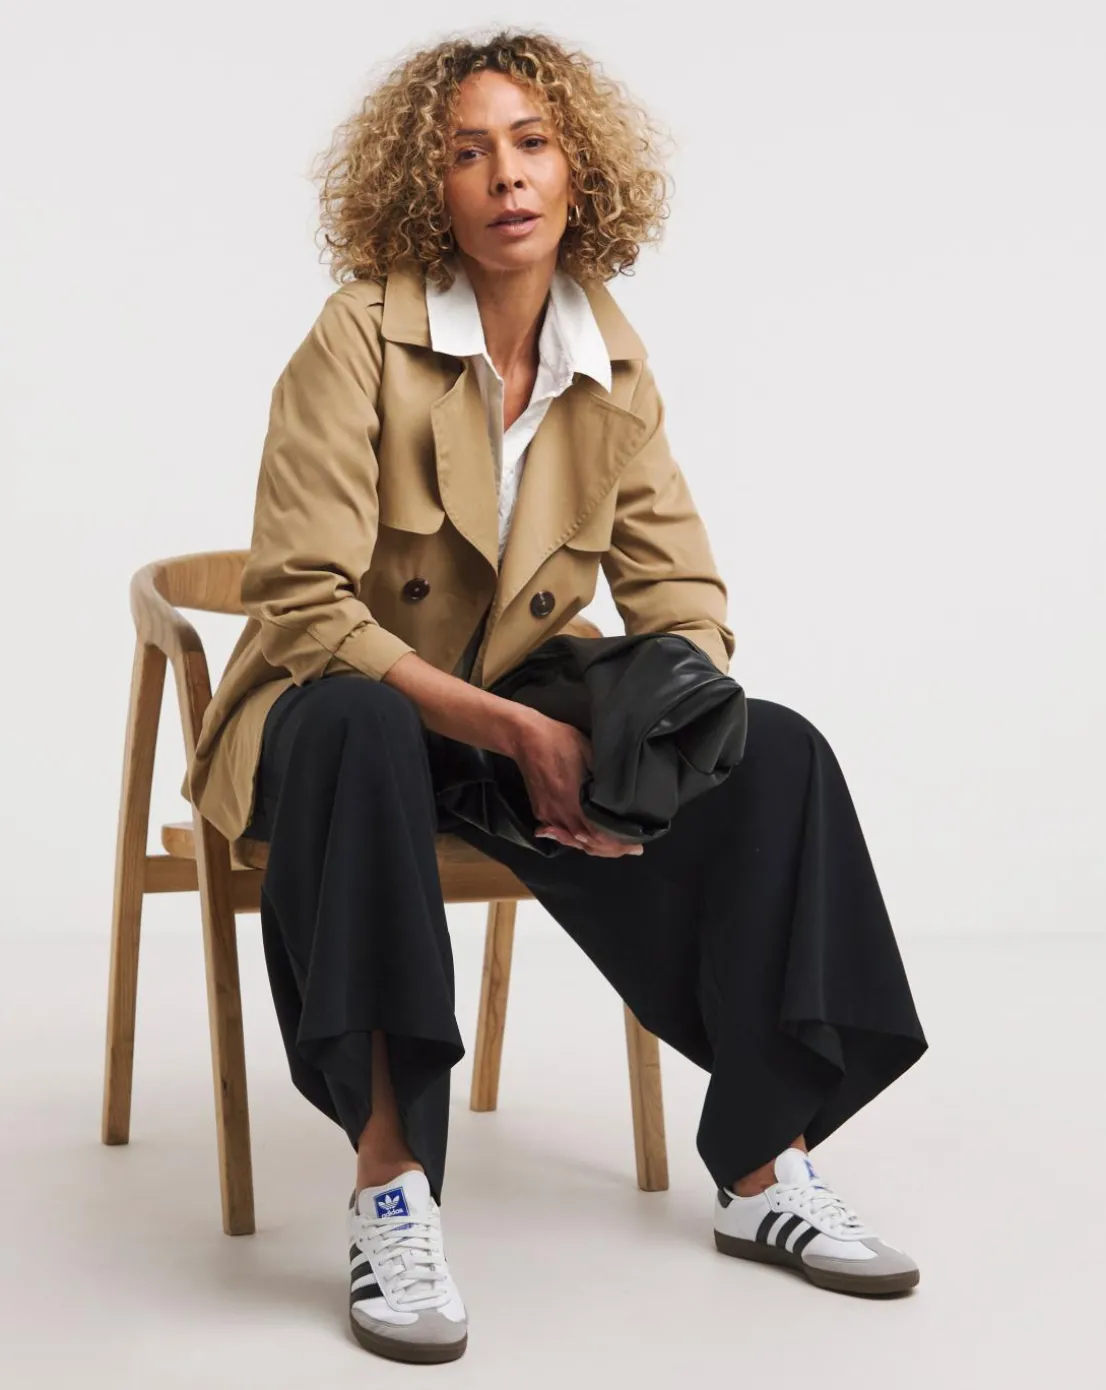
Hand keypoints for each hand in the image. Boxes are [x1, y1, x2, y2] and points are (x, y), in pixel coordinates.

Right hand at [508, 710, 643, 857]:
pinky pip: (560, 831)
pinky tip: (589, 835)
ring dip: (593, 844)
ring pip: (572, 839)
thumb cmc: (561, 741)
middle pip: (586, 843)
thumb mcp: (590, 755)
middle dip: (609, 849)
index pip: (598, 835)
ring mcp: (547, 814)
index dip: (618, 844)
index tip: (636, 847)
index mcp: (573, 802)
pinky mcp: (540, 810)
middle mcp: (560, 814)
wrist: (527, 738)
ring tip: (615, 845)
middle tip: (631, 849)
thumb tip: (620, 797)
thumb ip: (602, 781)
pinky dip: (576, 837)